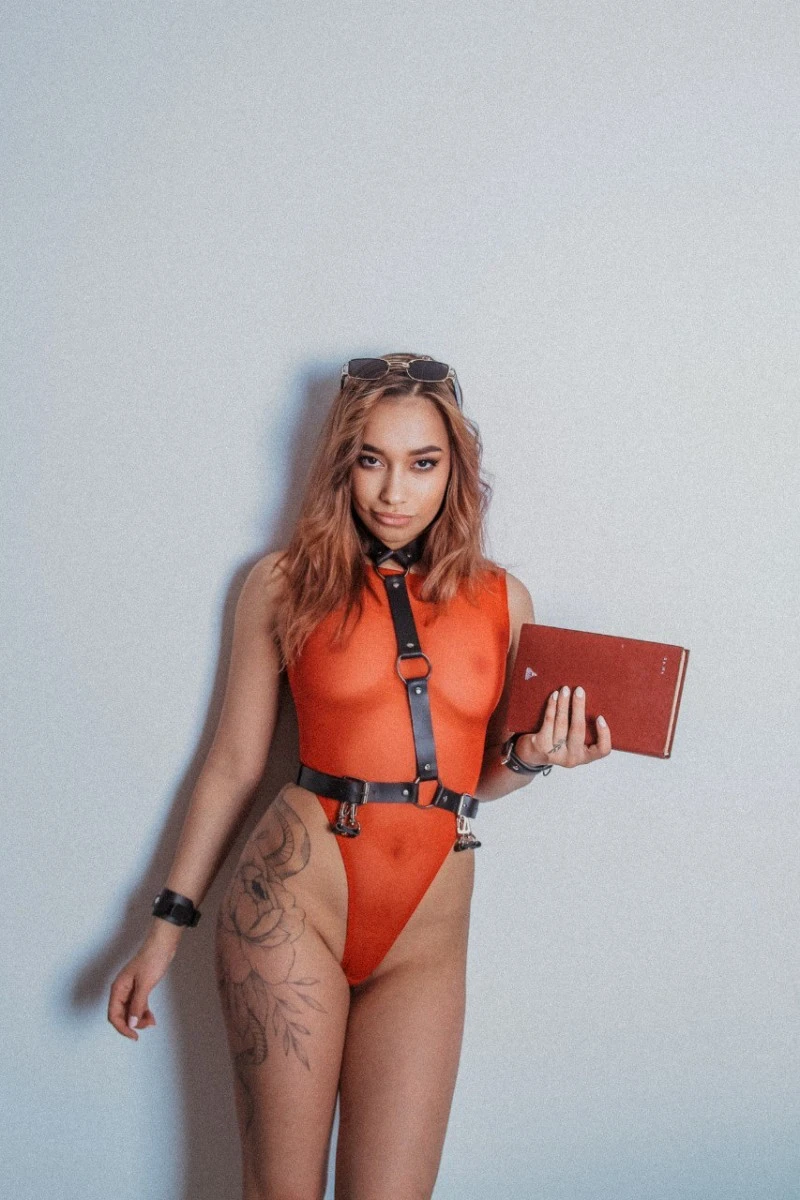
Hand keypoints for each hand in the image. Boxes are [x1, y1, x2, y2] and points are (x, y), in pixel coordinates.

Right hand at [107, 926, 179, 1040]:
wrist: (163, 944)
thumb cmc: (152, 958)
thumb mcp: (145, 984)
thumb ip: (137, 1005)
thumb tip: (131, 1023)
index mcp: (118, 988)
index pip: (114, 1015)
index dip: (122, 1028)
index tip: (133, 1035)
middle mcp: (122, 990)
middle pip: (121, 1015)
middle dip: (132, 1023)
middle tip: (146, 1026)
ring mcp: (131, 989)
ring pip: (130, 1011)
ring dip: (139, 1019)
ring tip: (151, 1022)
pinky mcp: (140, 987)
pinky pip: (138, 1005)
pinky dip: (143, 1012)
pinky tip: (151, 1017)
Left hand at [514, 685, 611, 768]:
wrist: (532, 754)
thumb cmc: (558, 742)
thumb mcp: (573, 742)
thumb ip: (583, 730)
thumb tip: (589, 701)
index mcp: (585, 757)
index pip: (603, 750)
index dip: (604, 734)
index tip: (600, 717)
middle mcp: (572, 758)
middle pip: (578, 730)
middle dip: (579, 707)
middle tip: (579, 690)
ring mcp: (556, 753)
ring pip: (562, 723)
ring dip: (564, 703)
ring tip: (565, 689)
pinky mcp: (541, 746)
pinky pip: (549, 721)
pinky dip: (552, 706)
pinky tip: (554, 696)